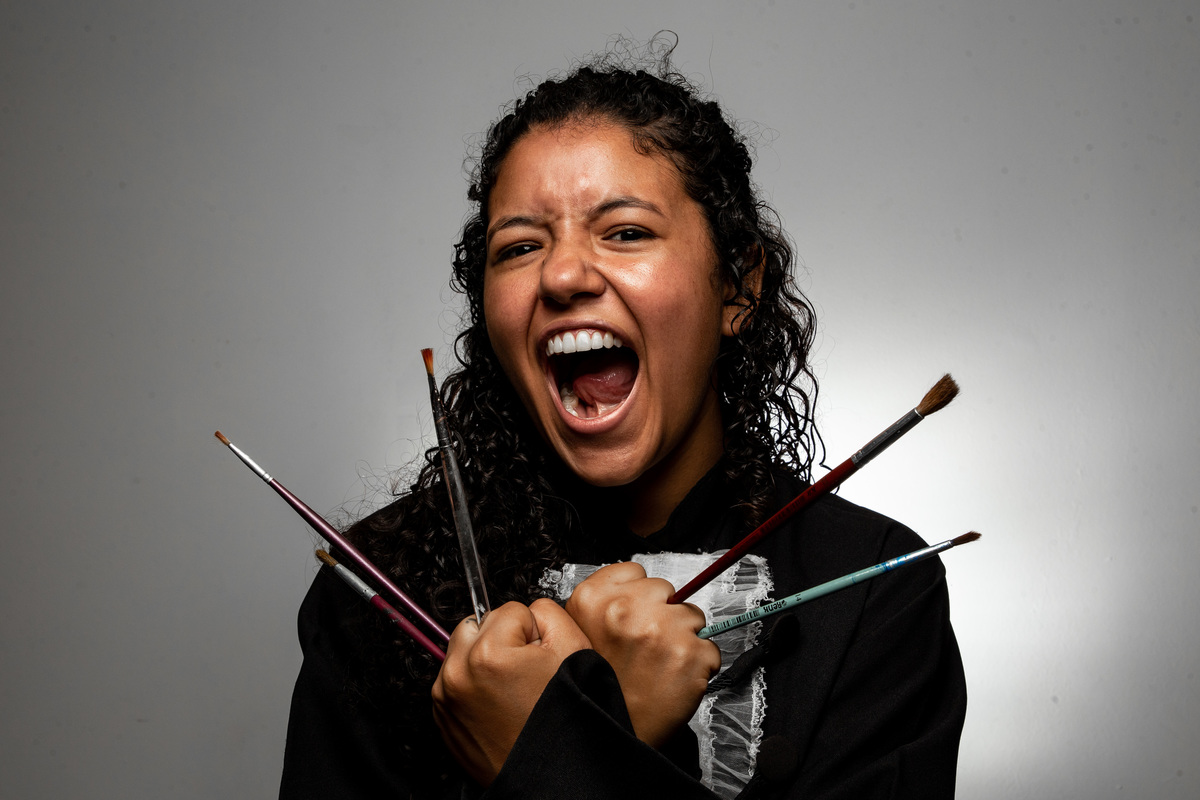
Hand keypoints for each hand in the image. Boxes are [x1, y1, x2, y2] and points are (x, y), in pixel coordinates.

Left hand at [431, 599, 590, 785]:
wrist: (551, 775)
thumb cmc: (562, 721)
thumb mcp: (574, 649)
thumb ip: (548, 612)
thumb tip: (530, 610)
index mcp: (487, 654)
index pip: (510, 609)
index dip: (532, 631)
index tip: (539, 657)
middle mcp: (457, 675)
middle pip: (478, 625)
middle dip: (501, 639)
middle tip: (525, 670)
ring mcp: (446, 699)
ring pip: (465, 652)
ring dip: (485, 660)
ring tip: (513, 690)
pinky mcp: (443, 717)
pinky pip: (457, 681)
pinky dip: (475, 685)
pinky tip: (500, 704)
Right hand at [565, 562, 720, 747]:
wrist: (614, 731)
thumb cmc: (601, 685)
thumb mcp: (580, 631)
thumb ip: (605, 601)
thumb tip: (638, 584)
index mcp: (592, 599)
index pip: (635, 571)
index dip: (639, 596)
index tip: (635, 616)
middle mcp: (626, 609)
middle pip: (665, 589)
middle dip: (662, 613)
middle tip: (646, 645)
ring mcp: (661, 629)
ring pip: (692, 616)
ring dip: (684, 636)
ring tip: (661, 662)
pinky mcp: (690, 654)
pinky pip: (709, 647)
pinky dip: (700, 663)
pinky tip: (675, 677)